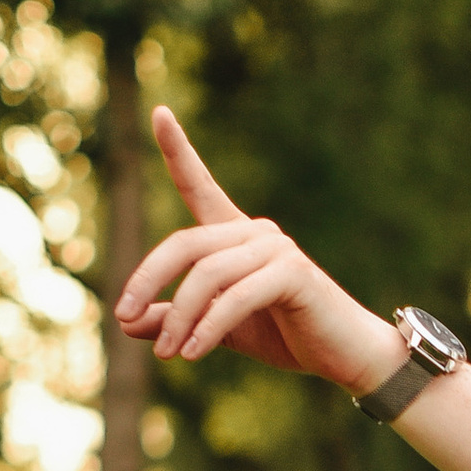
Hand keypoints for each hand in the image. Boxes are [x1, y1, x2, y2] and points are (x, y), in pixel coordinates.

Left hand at [115, 109, 397, 390]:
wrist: (348, 358)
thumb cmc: (287, 337)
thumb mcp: (219, 329)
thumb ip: (176, 321)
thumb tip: (126, 323)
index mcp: (237, 236)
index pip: (201, 186)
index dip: (179, 150)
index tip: (159, 112)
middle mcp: (255, 232)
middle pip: (185, 244)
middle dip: (148, 279)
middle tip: (123, 316)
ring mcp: (276, 248)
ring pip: (206, 275)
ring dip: (179, 317)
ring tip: (167, 354)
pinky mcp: (293, 274)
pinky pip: (235, 297)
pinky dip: (208, 327)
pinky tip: (192, 352)